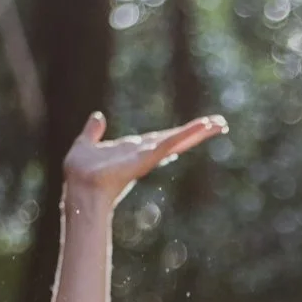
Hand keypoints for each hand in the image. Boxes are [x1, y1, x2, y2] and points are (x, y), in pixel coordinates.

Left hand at [62, 112, 227, 204]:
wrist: (79, 185)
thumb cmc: (81, 171)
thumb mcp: (86, 143)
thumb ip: (93, 132)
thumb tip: (97, 116)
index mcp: (135, 149)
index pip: (163, 138)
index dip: (181, 132)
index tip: (201, 126)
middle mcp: (145, 153)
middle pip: (176, 139)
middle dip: (198, 131)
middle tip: (221, 124)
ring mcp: (147, 156)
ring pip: (177, 140)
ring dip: (197, 132)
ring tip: (219, 124)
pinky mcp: (146, 158)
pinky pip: (168, 144)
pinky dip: (184, 136)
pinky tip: (200, 128)